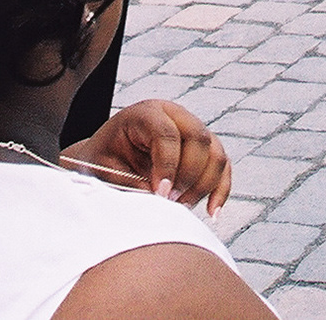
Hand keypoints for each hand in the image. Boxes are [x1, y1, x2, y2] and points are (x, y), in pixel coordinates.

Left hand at [62, 100, 231, 214]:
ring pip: (216, 153)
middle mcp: (176, 115)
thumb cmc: (102, 162)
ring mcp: (193, 129)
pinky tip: (211, 212)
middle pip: (199, 139)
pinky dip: (220, 190)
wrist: (105, 159)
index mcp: (147, 113)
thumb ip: (131, 182)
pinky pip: (222, 167)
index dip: (168, 165)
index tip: (160, 194)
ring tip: (181, 206)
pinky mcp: (204, 149)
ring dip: (203, 185)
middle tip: (169, 201)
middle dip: (188, 175)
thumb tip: (160, 201)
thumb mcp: (106, 168)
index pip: (168, 134)